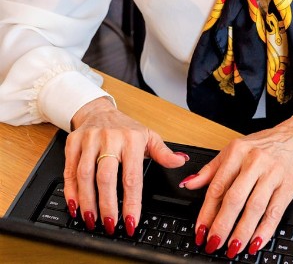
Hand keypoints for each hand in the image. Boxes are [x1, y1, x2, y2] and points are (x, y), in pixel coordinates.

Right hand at [64, 97, 187, 235]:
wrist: (99, 111)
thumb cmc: (125, 128)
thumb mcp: (148, 137)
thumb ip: (163, 153)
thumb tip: (180, 161)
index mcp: (131, 139)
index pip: (132, 176)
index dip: (132, 202)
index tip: (131, 222)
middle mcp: (110, 138)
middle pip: (106, 177)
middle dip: (107, 204)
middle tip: (109, 225)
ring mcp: (90, 140)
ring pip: (85, 175)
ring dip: (87, 201)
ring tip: (92, 220)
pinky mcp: (73, 142)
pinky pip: (70, 170)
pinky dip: (71, 190)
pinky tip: (75, 205)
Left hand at [182, 114, 292, 257]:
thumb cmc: (261, 146)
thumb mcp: (233, 150)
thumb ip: (210, 169)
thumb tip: (189, 183)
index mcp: (237, 152)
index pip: (218, 186)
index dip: (207, 211)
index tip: (200, 230)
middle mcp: (255, 161)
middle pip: (235, 198)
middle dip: (222, 224)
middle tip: (213, 243)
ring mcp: (272, 174)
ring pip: (255, 207)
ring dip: (242, 231)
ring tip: (232, 247)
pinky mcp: (288, 186)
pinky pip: (275, 212)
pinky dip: (265, 231)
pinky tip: (255, 243)